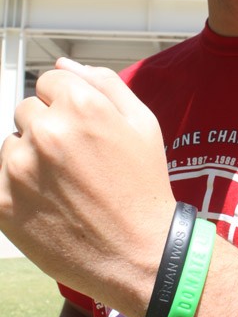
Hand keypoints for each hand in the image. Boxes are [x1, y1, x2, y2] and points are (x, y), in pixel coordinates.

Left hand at [0, 59, 173, 316]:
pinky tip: (47, 201)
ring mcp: (20, 168)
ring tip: (63, 184)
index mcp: (81, 105)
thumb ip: (103, 83)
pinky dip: (17, 185)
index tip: (84, 130)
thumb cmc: (144, 184)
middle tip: (76, 160)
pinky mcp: (2, 203)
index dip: (68, 103)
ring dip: (30, 156)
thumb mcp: (143, 123)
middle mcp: (46, 131)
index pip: (49, 81)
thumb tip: (63, 64)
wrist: (139, 253)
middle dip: (48, 127)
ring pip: (11, 143)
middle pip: (27, 110)